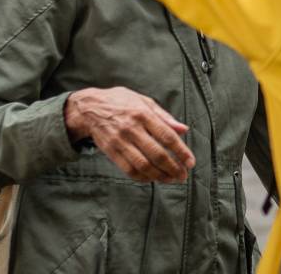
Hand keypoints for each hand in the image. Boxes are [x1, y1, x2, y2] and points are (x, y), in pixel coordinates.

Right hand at [63, 87, 195, 183]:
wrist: (89, 108)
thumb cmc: (121, 102)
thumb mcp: (144, 101)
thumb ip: (164, 117)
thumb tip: (184, 129)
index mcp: (143, 114)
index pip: (167, 136)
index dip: (181, 151)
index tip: (190, 162)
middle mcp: (131, 129)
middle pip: (157, 154)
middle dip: (173, 168)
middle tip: (183, 175)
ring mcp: (119, 142)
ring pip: (143, 165)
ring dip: (160, 176)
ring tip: (171, 179)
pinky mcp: (110, 151)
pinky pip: (128, 170)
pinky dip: (143, 177)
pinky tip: (153, 178)